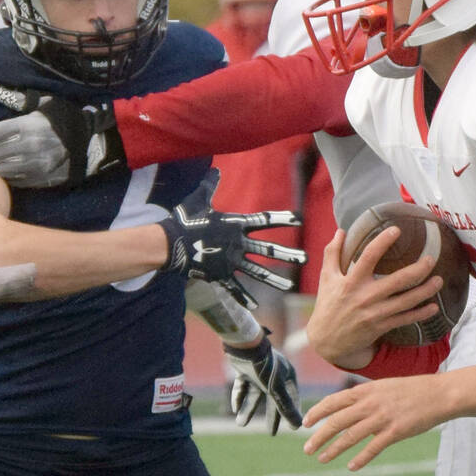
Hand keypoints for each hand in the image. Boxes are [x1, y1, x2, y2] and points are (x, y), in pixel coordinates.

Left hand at [0, 90, 122, 187]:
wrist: (90, 142)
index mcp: (28, 126)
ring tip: (1, 161)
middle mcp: (31, 146)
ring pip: (5, 169)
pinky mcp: (44, 179)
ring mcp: (38, 165)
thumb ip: (21, 100)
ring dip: (0, 165)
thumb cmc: (63, 120)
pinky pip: (18, 181)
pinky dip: (11, 176)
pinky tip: (13, 170)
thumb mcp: (45, 104)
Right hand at [159, 171, 305, 291]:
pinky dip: (244, 297)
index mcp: (235, 225)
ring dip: (274, 279)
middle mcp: (237, 244)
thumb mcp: (198, 199)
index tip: (299, 219)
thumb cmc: (184, 219)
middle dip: (288, 254)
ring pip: (256, 271)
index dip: (281, 219)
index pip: (264, 220)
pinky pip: (234, 288)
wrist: (169, 243)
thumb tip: (215, 168)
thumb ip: (210, 185)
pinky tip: (256, 306)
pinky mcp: (219, 275)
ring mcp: (230, 261)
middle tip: (305, 257)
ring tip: (289, 286)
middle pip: (267, 249)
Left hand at [226, 335, 300, 433]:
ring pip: (254, 395)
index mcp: (287, 376)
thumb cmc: (264, 365)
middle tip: (271, 433)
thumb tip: (298, 426)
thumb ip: (285, 407)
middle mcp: (274, 374)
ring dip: (247, 409)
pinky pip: (242, 386)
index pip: (292, 399)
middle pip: (273, 400)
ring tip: (240, 423)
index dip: (291, 413)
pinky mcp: (244, 369)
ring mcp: (259, 372)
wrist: (244, 344)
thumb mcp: (276, 389)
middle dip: (271, 417)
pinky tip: (234, 408)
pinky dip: (239, 397)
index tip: (291, 428)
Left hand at [301, 374, 459, 469]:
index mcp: (366, 390)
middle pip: (337, 421)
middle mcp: (370, 403)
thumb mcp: (385, 387)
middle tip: (307, 449)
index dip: (317, 412)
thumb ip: (366, 398)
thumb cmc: (414, 391)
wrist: (440, 394)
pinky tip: (351, 467)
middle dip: (319, 436)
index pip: (333, 401)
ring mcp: (382, 417)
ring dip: (333, 449)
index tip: (305, 423)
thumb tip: (349, 411)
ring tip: (322, 459)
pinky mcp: (395, 431)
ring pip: (350, 436)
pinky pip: (373, 447)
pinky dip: (360, 458)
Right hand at [304, 226, 446, 368]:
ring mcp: (375, 313)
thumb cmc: (328, 305)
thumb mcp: (326, 278)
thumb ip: (332, 253)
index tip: (396, 230)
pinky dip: (421, 314)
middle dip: (417, 270)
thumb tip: (341, 231)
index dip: (382, 242)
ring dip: (425, 291)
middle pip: (396, 281)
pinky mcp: (381, 326)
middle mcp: (365, 296)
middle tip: (431, 259)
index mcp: (351, 281)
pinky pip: (405, 319)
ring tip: (439, 280)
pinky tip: (434, 307)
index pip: (368, 257)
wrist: (327, 340)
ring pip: (406, 301)